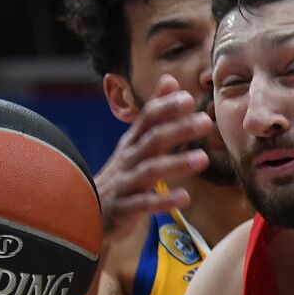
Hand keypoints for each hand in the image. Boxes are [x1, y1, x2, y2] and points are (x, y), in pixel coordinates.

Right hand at [96, 75, 212, 240]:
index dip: (166, 106)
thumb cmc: (123, 176)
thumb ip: (155, 114)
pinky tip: (185, 197)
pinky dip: (163, 201)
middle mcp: (127, 159)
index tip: (189, 97)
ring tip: (204, 159)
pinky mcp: (122, 209)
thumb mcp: (137, 143)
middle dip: (178, 129)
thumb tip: (171, 79)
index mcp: (133, 143)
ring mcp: (124, 183)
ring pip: (149, 171)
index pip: (148, 118)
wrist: (87, 214)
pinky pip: (143, 204)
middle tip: (206, 121)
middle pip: (152, 140)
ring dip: (176, 164)